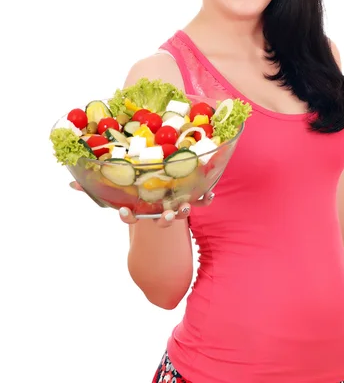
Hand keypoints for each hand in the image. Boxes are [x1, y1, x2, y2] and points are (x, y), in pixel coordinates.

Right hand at [69, 181, 214, 226]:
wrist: (159, 210)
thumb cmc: (136, 198)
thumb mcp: (117, 193)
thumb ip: (95, 189)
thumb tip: (71, 183)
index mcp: (140, 212)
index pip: (131, 218)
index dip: (127, 216)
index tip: (124, 212)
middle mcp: (157, 214)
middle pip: (161, 220)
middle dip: (165, 218)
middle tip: (168, 215)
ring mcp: (174, 210)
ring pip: (180, 214)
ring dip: (184, 211)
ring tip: (187, 206)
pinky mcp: (188, 202)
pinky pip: (199, 202)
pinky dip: (205, 200)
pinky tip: (211, 195)